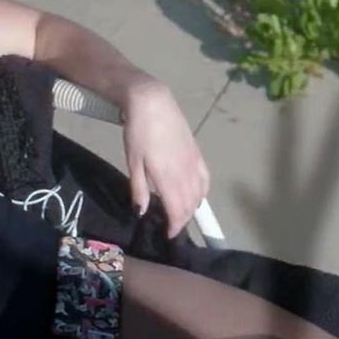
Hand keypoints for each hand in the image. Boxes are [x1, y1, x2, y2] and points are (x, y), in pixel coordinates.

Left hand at [122, 80, 209, 238]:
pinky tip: (197, 196)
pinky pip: (205, 179)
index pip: (177, 211)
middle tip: (172, 226)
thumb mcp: (133, 163)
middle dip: (183, 220)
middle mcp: (185, 174)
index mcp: (168, 179)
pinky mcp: (197, 154)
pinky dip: (203, 192)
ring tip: (182, 213)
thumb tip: (142, 212)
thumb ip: (139, 189)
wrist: (153, 104)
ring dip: (192, 208)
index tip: (170, 235)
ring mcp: (194, 164)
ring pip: (199, 195)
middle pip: (190, 206)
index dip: (175, 226)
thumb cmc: (138, 133)